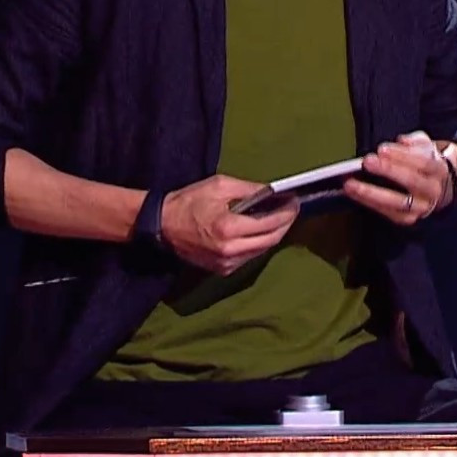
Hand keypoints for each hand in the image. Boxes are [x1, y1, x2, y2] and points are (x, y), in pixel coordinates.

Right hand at [160, 174, 299, 275]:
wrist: (161, 225)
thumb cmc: (189, 201)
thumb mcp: (220, 186)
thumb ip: (250, 190)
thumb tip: (274, 192)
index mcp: (229, 228)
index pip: (270, 224)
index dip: (287, 213)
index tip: (295, 202)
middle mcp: (230, 250)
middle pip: (271, 240)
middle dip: (285, 224)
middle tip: (291, 210)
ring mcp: (226, 263)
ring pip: (262, 251)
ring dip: (273, 234)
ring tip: (278, 217)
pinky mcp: (221, 270)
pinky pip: (249, 257)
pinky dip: (258, 244)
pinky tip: (260, 231)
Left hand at [345, 132, 450, 227]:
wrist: (439, 188)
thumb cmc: (425, 163)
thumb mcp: (425, 146)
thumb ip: (414, 141)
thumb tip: (402, 141)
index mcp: (438, 169)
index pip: (422, 162)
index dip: (402, 155)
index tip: (382, 149)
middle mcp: (433, 190)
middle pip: (411, 181)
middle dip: (387, 170)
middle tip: (367, 161)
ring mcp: (421, 207)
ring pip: (398, 202)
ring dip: (372, 193)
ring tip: (351, 184)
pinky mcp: (409, 218)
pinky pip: (389, 213)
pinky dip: (371, 204)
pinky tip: (356, 195)